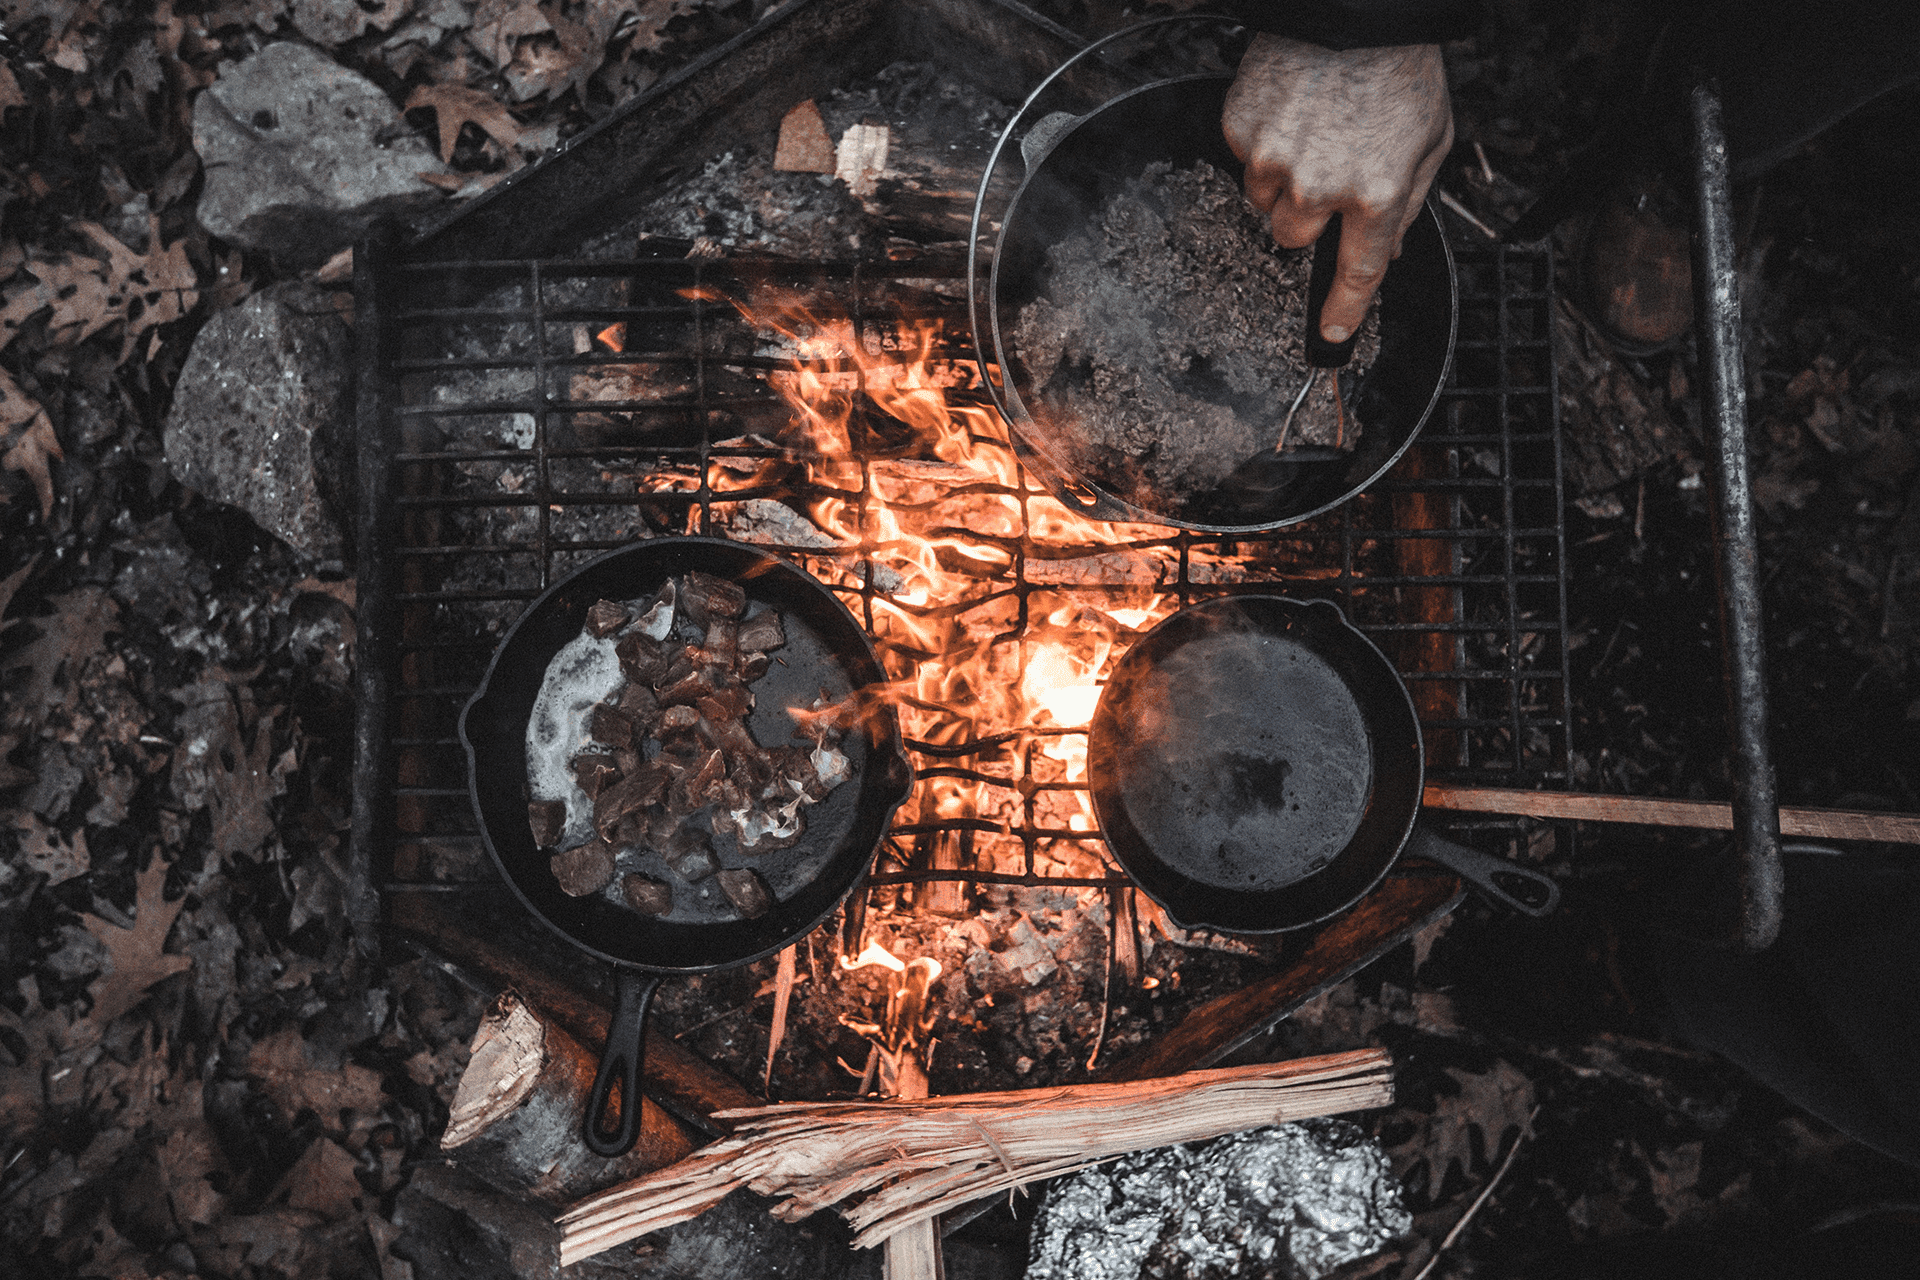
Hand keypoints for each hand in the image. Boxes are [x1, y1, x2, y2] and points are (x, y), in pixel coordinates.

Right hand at [1222, 35, 1452, 343]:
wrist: (1355, 8)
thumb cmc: (1397, 68)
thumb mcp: (1430, 141)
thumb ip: (1408, 204)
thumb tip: (1390, 251)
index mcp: (1375, 192)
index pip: (1358, 273)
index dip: (1344, 312)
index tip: (1332, 338)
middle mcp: (1320, 185)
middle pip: (1294, 240)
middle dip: (1308, 219)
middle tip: (1327, 177)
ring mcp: (1273, 159)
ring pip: (1264, 203)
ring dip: (1283, 183)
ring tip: (1311, 134)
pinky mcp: (1241, 130)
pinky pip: (1244, 161)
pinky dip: (1263, 146)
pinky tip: (1291, 113)